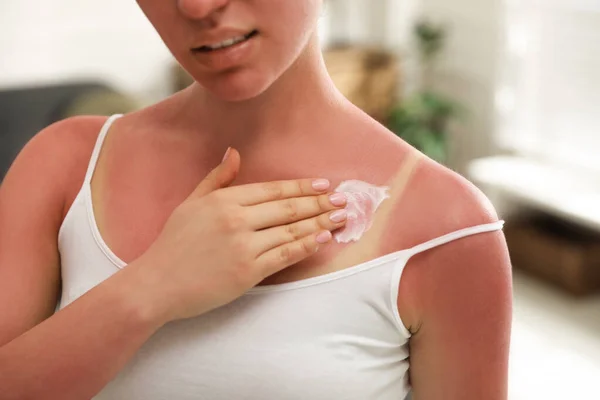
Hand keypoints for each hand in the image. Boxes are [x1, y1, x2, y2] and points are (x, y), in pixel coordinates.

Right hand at [130, 148, 347, 323]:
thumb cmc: (172, 244)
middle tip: (343, 200)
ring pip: (292, 231)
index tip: (323, 185)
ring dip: (320, 223)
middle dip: (320, 203)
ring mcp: (244, 246)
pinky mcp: (249, 272)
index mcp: (224, 200)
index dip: (302, 187)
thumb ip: (216, 179)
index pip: (273, 190)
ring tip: (340, 218)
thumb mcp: (191, 203)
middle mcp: (237, 219)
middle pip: (288, 208)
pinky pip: (285, 256)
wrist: (157, 284)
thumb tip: (235, 153)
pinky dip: (306, 246)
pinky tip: (322, 240)